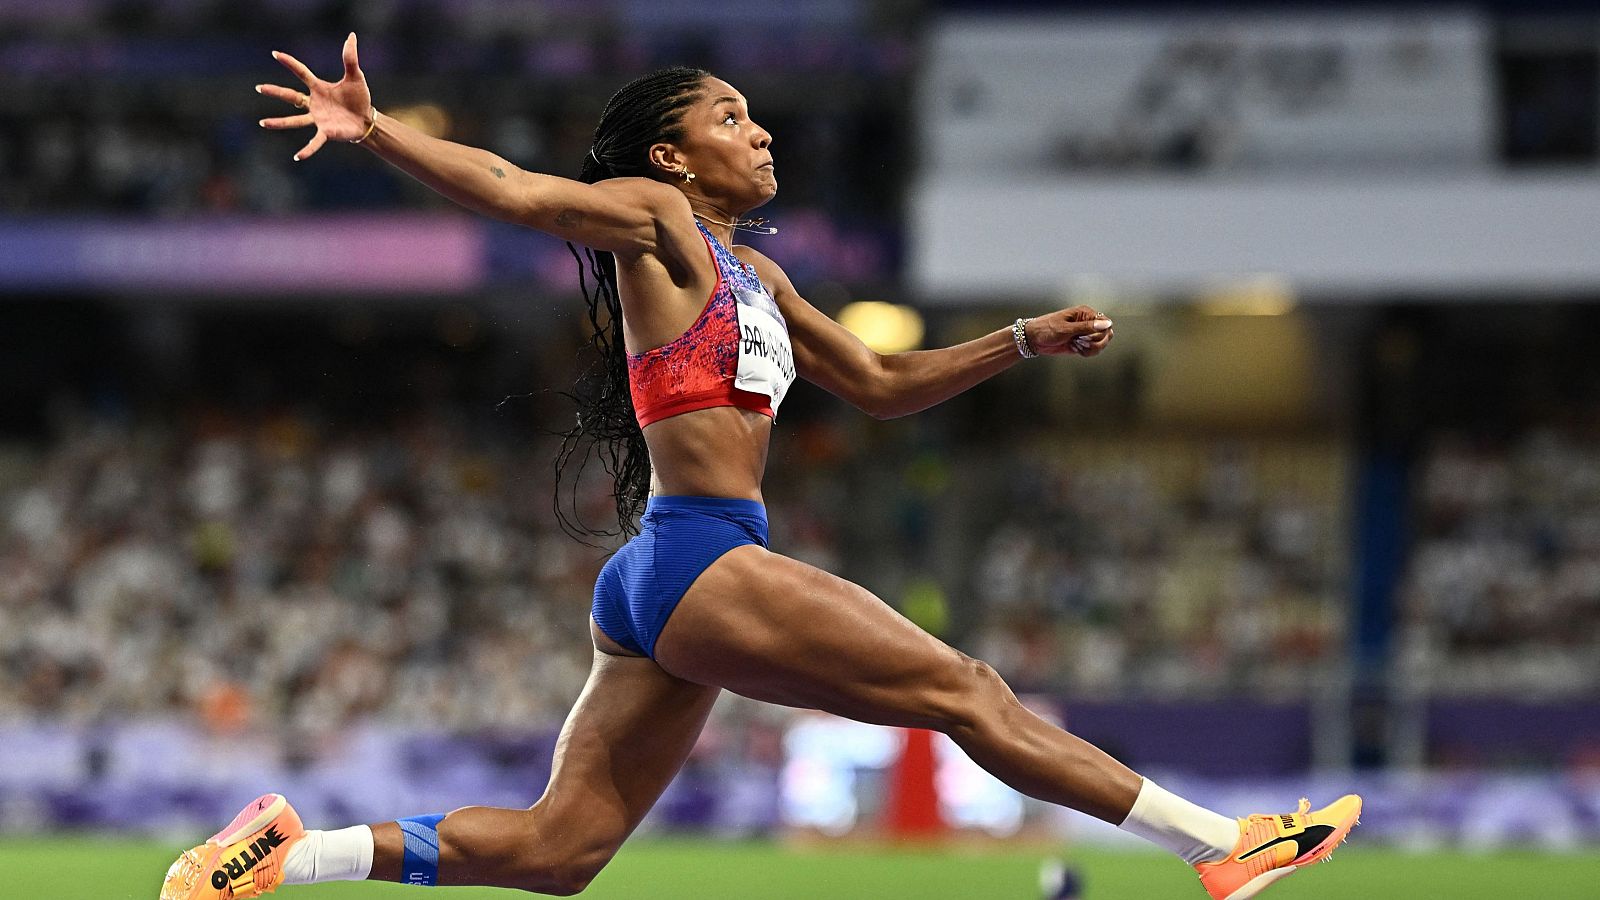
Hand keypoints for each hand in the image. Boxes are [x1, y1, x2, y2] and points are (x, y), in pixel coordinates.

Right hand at [256, 33, 372, 160]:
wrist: (366, 120)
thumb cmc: (358, 98)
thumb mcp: (355, 76)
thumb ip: (350, 58)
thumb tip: (351, 36)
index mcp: (319, 88)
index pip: (301, 73)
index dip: (290, 63)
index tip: (275, 54)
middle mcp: (314, 103)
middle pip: (290, 96)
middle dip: (275, 92)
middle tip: (259, 87)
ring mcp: (318, 119)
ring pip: (295, 121)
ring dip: (279, 122)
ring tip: (263, 123)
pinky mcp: (326, 132)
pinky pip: (315, 141)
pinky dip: (307, 149)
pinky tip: (297, 156)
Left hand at [1026, 305, 1113, 357]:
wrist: (1034, 340)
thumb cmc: (1047, 329)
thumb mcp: (1066, 329)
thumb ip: (1087, 327)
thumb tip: (1107, 324)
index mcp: (1085, 313)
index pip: (1106, 323)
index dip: (1100, 333)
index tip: (1085, 337)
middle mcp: (1088, 322)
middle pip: (1106, 335)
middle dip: (1095, 342)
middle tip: (1079, 342)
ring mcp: (1086, 333)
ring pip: (1101, 344)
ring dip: (1090, 348)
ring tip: (1076, 345)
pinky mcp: (1083, 343)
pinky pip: (1093, 351)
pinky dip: (1086, 353)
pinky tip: (1075, 350)